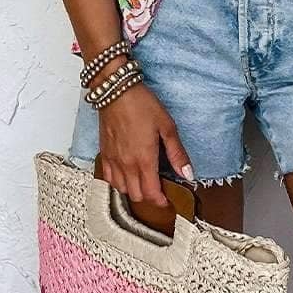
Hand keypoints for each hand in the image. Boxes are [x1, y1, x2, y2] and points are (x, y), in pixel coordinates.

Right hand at [97, 83, 193, 206]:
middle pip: (136, 195)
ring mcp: (113, 160)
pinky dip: (118, 182)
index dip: (161, 201)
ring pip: (121, 189)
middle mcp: (127, 164)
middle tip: (159, 189)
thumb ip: (177, 153)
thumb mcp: (167, 126)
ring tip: (143, 182)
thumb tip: (188, 173)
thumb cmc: (142, 105)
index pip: (151, 193)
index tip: (168, 200)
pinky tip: (126, 174)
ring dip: (133, 190)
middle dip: (149, 197)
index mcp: (144, 159)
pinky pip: (108, 178)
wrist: (116, 91)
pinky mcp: (104, 153)